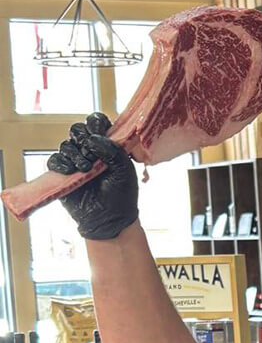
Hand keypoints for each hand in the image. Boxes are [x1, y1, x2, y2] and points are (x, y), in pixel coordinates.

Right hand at [49, 112, 137, 239]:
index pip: (98, 124)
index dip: (96, 123)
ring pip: (66, 145)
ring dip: (75, 153)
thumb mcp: (124, 170)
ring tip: (86, 168)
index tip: (99, 132)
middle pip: (78, 130)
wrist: (109, 219)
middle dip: (83, 136)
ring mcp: (75, 161)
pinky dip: (61, 163)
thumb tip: (92, 139)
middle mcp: (90, 151)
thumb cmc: (121, 194)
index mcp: (108, 146)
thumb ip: (112, 150)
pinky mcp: (62, 174)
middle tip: (90, 151)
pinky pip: (54, 160)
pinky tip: (71, 170)